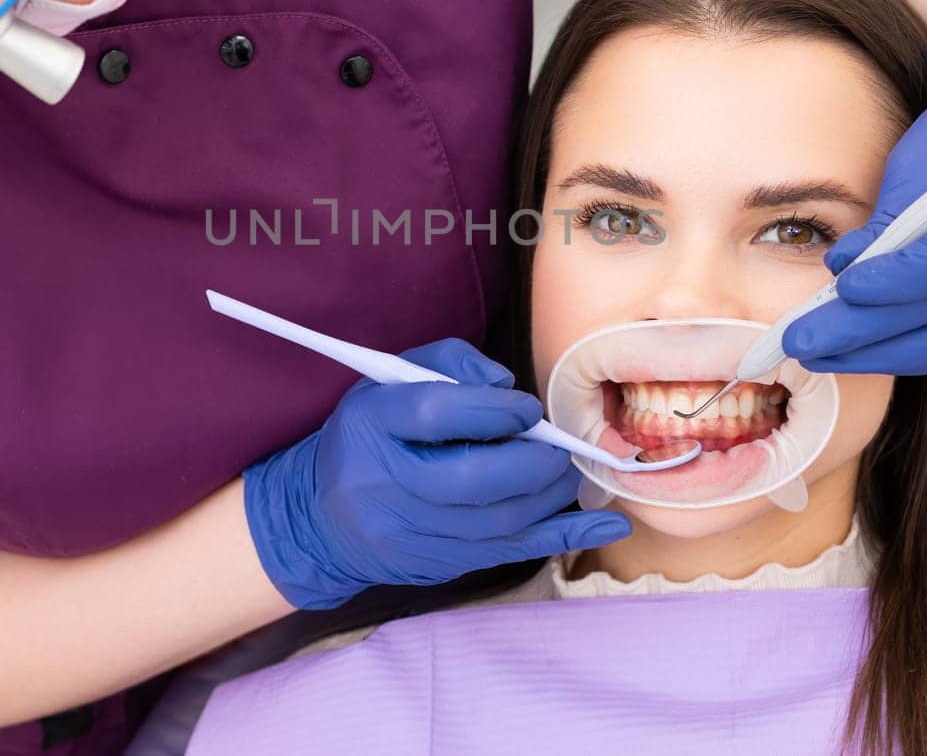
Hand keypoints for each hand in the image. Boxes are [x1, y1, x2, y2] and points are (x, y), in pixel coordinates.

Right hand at [243, 338, 631, 608]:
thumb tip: (508, 388)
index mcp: (372, 423)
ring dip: (550, 495)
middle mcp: (385, 482)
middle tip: (560, 448)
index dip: (492, 410)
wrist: (321, 516)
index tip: (525, 408)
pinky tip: (605, 525)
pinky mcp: (436, 564)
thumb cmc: (369, 435)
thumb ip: (451, 363)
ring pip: (497, 521)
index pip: (436, 413)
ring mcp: (409, 533)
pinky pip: (509, 552)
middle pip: (473, 478)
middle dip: (534, 462)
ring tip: (569, 473)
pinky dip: (563, 536)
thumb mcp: (391, 379)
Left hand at [784, 0, 926, 375]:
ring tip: (825, 355)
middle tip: (802, 345)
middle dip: (870, 337)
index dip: (893, 281)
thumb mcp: (924, 148)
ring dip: (888, 355)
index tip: (840, 289)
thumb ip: (890, 214)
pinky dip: (918, 347)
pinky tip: (867, 348)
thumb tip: (842, 272)